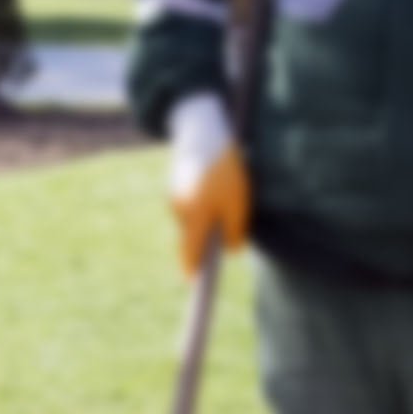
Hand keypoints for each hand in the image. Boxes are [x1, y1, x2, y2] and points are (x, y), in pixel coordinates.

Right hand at [167, 93, 248, 276]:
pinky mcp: (174, 184)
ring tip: (223, 192)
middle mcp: (179, 209)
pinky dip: (201, 201)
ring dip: (206, 215)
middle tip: (226, 219)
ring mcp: (174, 196)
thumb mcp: (238, 200)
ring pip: (192, 218)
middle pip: (192, 237)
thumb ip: (235, 230)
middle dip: (207, 237)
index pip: (189, 254)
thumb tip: (231, 249)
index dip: (191, 272)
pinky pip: (189, 203)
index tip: (191, 286)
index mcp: (195, 215)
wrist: (203, 127)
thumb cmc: (225, 166)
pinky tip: (212, 183)